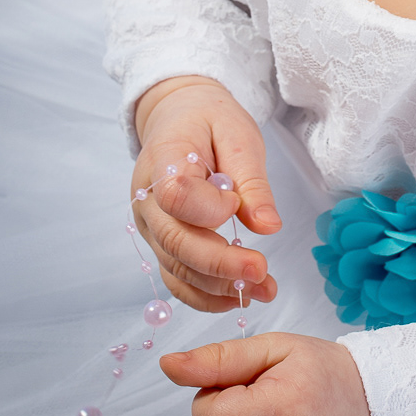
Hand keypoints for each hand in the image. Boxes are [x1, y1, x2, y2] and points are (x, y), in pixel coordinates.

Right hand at [131, 77, 281, 312]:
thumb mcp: (239, 136)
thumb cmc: (210, 122)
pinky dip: (204, 295)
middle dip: (220, 264)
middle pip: (175, 241)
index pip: (175, 195)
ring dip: (219, 287)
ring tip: (264, 290)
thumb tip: (269, 227)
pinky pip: (175, 277)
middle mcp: (146, 198)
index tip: (236, 202)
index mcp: (163, 159)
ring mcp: (150, 224)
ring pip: (176, 266)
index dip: (208, 208)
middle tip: (262, 272)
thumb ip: (252, 181)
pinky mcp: (160, 242)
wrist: (178, 118)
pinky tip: (237, 297)